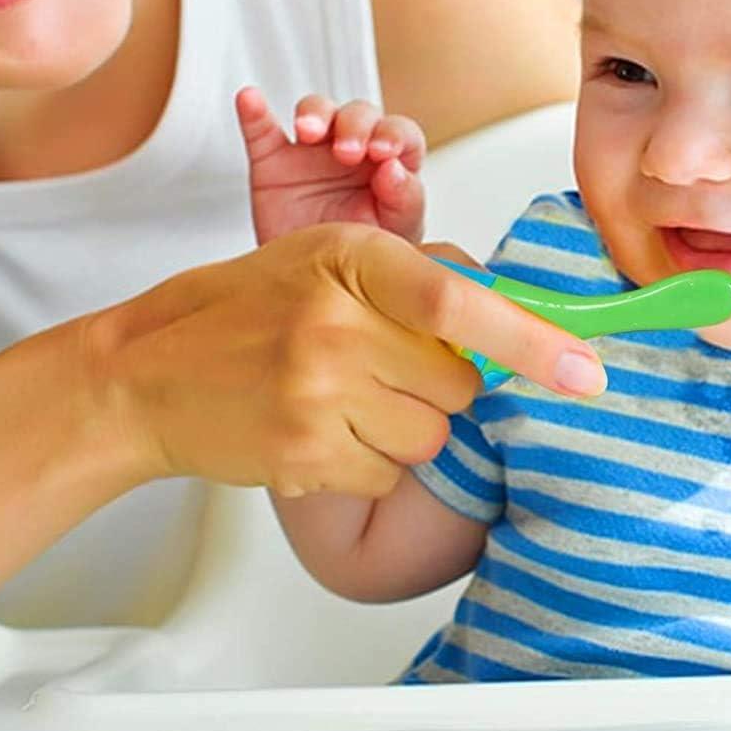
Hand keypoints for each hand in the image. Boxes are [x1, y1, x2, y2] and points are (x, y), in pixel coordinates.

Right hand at [91, 224, 605, 499]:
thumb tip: (498, 301)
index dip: (530, 338)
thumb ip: (407, 274)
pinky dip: (365, 461)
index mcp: (345, 258)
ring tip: (339, 399)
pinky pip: (386, 472)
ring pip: (429, 434)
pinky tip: (315, 431)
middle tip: (378, 368)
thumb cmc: (238, 312)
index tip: (586, 370)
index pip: (456, 298)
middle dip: (438, 385)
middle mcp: (332, 323)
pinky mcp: (303, 453)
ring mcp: (316, 393)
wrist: (144, 374)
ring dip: (402, 426)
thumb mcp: (318, 259)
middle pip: (457, 382)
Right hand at [234, 86, 425, 244]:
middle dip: (354, 124)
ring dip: (314, 113)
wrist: (316, 289)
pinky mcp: (273, 161)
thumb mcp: (396, 237)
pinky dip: (253, 111)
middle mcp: (353, 150)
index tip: (383, 152)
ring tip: (308, 132)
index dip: (394, 134)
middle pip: (358, 114)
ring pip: (316, 111)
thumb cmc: (363, 260)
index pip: (400, 133)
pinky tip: (249, 99)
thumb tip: (395, 169)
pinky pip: (262, 130)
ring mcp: (311, 152)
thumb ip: (405, 202)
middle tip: (346, 151)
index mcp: (389, 165)